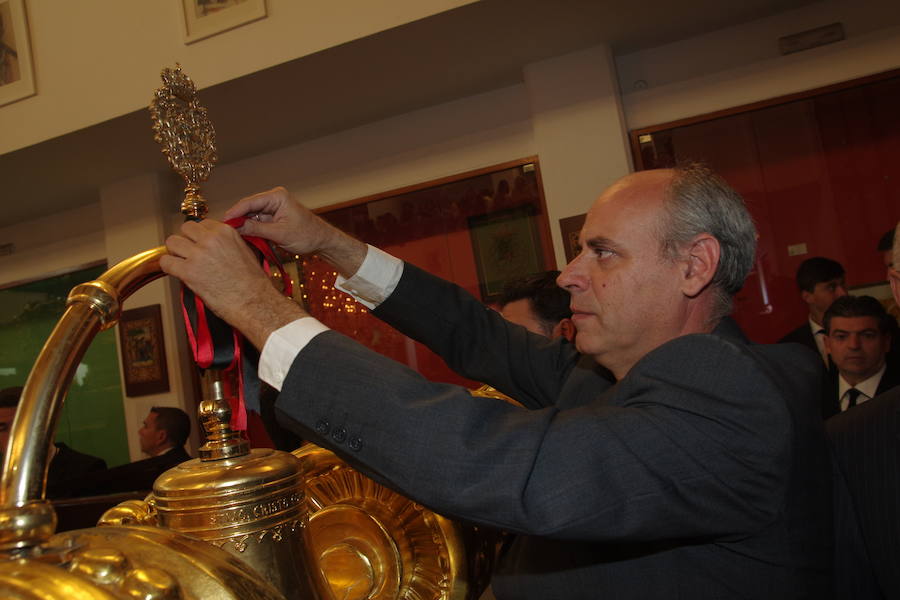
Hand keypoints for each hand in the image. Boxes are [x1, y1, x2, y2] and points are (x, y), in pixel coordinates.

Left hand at [160, 219, 304, 348]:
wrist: (253, 302)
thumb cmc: (253, 282)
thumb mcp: (245, 252)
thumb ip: (227, 243)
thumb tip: (214, 244)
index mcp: (225, 232)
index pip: (201, 224)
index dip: (199, 236)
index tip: (199, 244)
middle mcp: (211, 239)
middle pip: (185, 229)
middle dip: (186, 240)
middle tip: (189, 252)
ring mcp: (198, 254)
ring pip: (172, 242)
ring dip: (175, 252)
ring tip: (182, 262)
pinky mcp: (188, 272)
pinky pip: (166, 262)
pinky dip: (168, 267)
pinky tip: (176, 272)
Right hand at [224, 187, 365, 275]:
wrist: (322, 242)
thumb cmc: (307, 235)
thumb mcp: (280, 233)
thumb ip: (256, 229)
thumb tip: (236, 227)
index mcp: (276, 196)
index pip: (249, 202)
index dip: (234, 212)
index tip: (222, 222)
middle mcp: (273, 199)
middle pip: (247, 208)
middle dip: (236, 219)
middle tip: (222, 232)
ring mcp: (272, 208)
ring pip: (250, 216)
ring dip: (242, 226)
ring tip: (229, 237)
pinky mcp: (272, 218)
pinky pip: (256, 223)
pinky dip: (249, 230)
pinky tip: (240, 238)